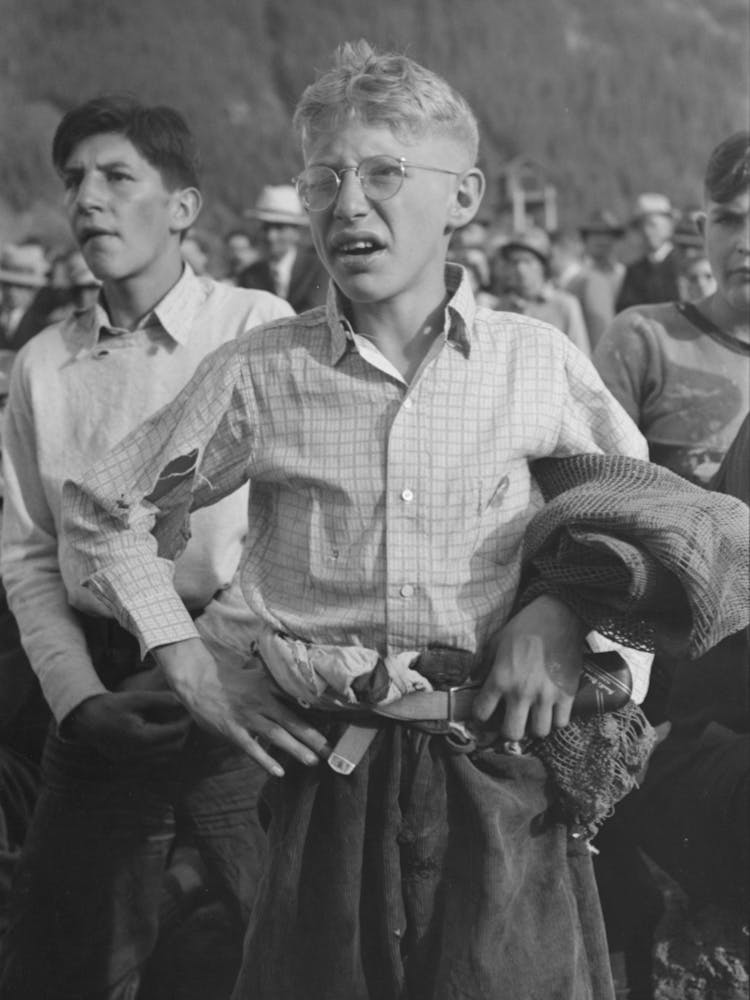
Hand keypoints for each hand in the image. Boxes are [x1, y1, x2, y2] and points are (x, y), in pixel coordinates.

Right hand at [66, 689, 191, 761]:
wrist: (84, 719)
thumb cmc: (109, 706)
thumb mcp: (134, 698)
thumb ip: (159, 699)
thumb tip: (180, 699)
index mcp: (141, 738)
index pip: (174, 733)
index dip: (186, 722)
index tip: (191, 711)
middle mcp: (137, 754)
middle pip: (173, 748)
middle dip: (182, 733)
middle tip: (185, 718)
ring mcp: (132, 761)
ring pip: (164, 757)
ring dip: (173, 743)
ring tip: (174, 725)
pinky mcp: (127, 763)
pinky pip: (153, 761)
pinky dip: (161, 750)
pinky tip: (160, 735)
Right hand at [154, 637, 329, 777]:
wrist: (199, 681)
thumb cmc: (232, 680)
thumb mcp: (258, 675)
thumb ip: (277, 685)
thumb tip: (301, 694)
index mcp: (270, 687)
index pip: (298, 701)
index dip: (318, 712)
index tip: (337, 724)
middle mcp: (262, 701)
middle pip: (292, 720)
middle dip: (313, 736)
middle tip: (331, 750)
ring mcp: (247, 716)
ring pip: (276, 734)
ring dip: (295, 748)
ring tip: (313, 760)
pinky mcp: (233, 730)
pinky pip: (251, 747)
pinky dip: (265, 760)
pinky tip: (279, 771)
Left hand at [473, 595, 585, 740]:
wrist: (558, 616)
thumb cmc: (525, 627)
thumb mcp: (496, 641)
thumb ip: (484, 665)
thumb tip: (475, 681)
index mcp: (501, 678)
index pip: (482, 713)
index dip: (480, 715)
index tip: (485, 712)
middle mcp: (522, 692)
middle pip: (512, 733)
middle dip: (509, 730)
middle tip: (511, 720)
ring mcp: (546, 695)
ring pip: (539, 731)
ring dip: (534, 726)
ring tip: (533, 715)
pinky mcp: (567, 694)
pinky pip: (561, 722)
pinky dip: (556, 719)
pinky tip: (551, 709)